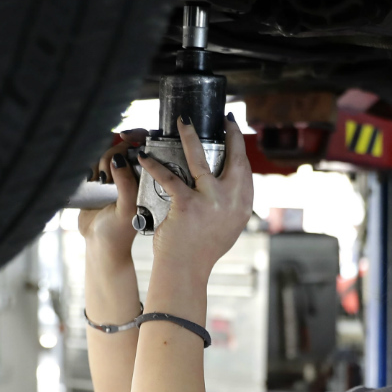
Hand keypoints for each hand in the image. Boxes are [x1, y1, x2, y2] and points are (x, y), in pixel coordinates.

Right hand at [78, 128, 146, 261]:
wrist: (99, 246)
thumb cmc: (119, 232)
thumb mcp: (127, 209)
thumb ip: (126, 184)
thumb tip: (119, 158)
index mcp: (147, 179)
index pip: (145, 147)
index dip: (136, 137)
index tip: (124, 137)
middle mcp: (133, 174)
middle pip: (123, 145)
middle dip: (113, 152)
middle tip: (108, 172)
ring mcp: (115, 176)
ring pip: (106, 151)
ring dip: (101, 161)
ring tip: (101, 181)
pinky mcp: (98, 180)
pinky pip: (93, 160)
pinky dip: (91, 165)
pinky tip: (92, 180)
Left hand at [136, 115, 252, 281]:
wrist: (185, 271)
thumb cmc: (200, 251)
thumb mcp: (226, 227)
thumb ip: (229, 206)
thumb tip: (228, 186)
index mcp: (242, 206)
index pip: (246, 170)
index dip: (240, 148)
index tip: (233, 132)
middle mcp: (232, 202)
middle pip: (234, 159)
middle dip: (229, 135)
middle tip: (222, 120)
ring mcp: (211, 202)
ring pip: (201, 160)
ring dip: (190, 136)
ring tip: (183, 122)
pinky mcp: (188, 205)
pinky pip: (170, 177)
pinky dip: (154, 165)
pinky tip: (145, 156)